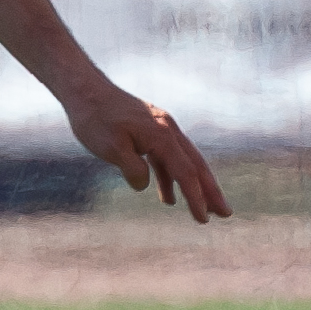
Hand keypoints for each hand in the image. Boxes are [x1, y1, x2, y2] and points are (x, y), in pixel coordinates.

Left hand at [63, 82, 229, 223]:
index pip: (186, 173)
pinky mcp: (150, 130)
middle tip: (226, 214)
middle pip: (195, 166)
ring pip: (183, 162)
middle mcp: (168, 131)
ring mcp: (161, 128)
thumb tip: (145, 186)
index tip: (204, 219)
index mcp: (162, 136)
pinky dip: (170, 177)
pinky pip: (166, 158)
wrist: (84, 89)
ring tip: (202, 211)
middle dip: (210, 192)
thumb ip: (133, 168)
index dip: (196, 198)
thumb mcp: (111, 147)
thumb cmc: (95, 119)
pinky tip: (168, 197)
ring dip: (193, 186)